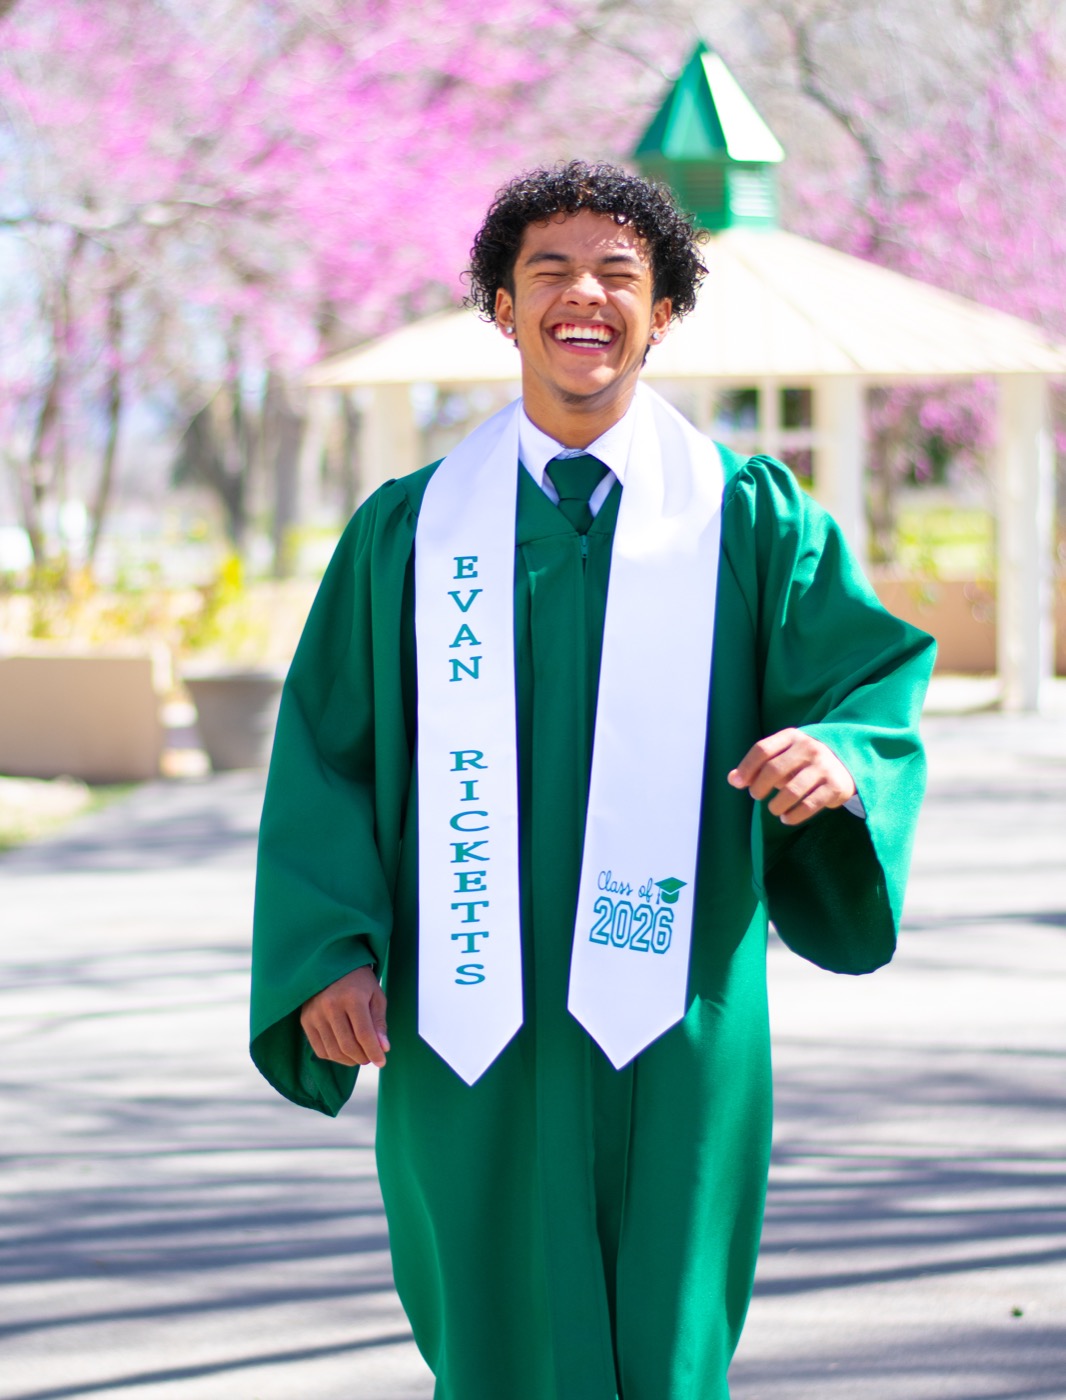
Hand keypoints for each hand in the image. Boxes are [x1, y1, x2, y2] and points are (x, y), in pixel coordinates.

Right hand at [300, 966, 388, 1068]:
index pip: (364, 1034)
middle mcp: (330, 1006)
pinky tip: (344, 1051)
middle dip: (363, 1057)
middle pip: (348, 1046)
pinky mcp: (305, 1020)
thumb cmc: (359, 981)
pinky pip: (320, 1049)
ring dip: (349, 1060)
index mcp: (352, 998)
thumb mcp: (376, 996)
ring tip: (359, 1055)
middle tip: (371, 1058)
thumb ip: (379, 1023)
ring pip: (334, 1051)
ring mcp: (315, 1014)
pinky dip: (334, 1056)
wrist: (331, 964)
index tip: (382, 1062)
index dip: (374, 1052)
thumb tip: (383, 1048)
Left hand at [727, 728, 856, 826]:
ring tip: (773, 808)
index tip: (739, 783)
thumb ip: (759, 764)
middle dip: (759, 787)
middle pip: (774, 770)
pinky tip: (786, 817)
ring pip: (790, 792)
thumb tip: (732, 779)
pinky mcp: (835, 787)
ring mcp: (824, 767)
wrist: (848, 761)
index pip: (762, 750)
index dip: (746, 768)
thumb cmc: (805, 760)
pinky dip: (792, 816)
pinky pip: (808, 806)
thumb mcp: (784, 754)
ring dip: (776, 805)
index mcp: (792, 737)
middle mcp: (809, 749)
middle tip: (757, 795)